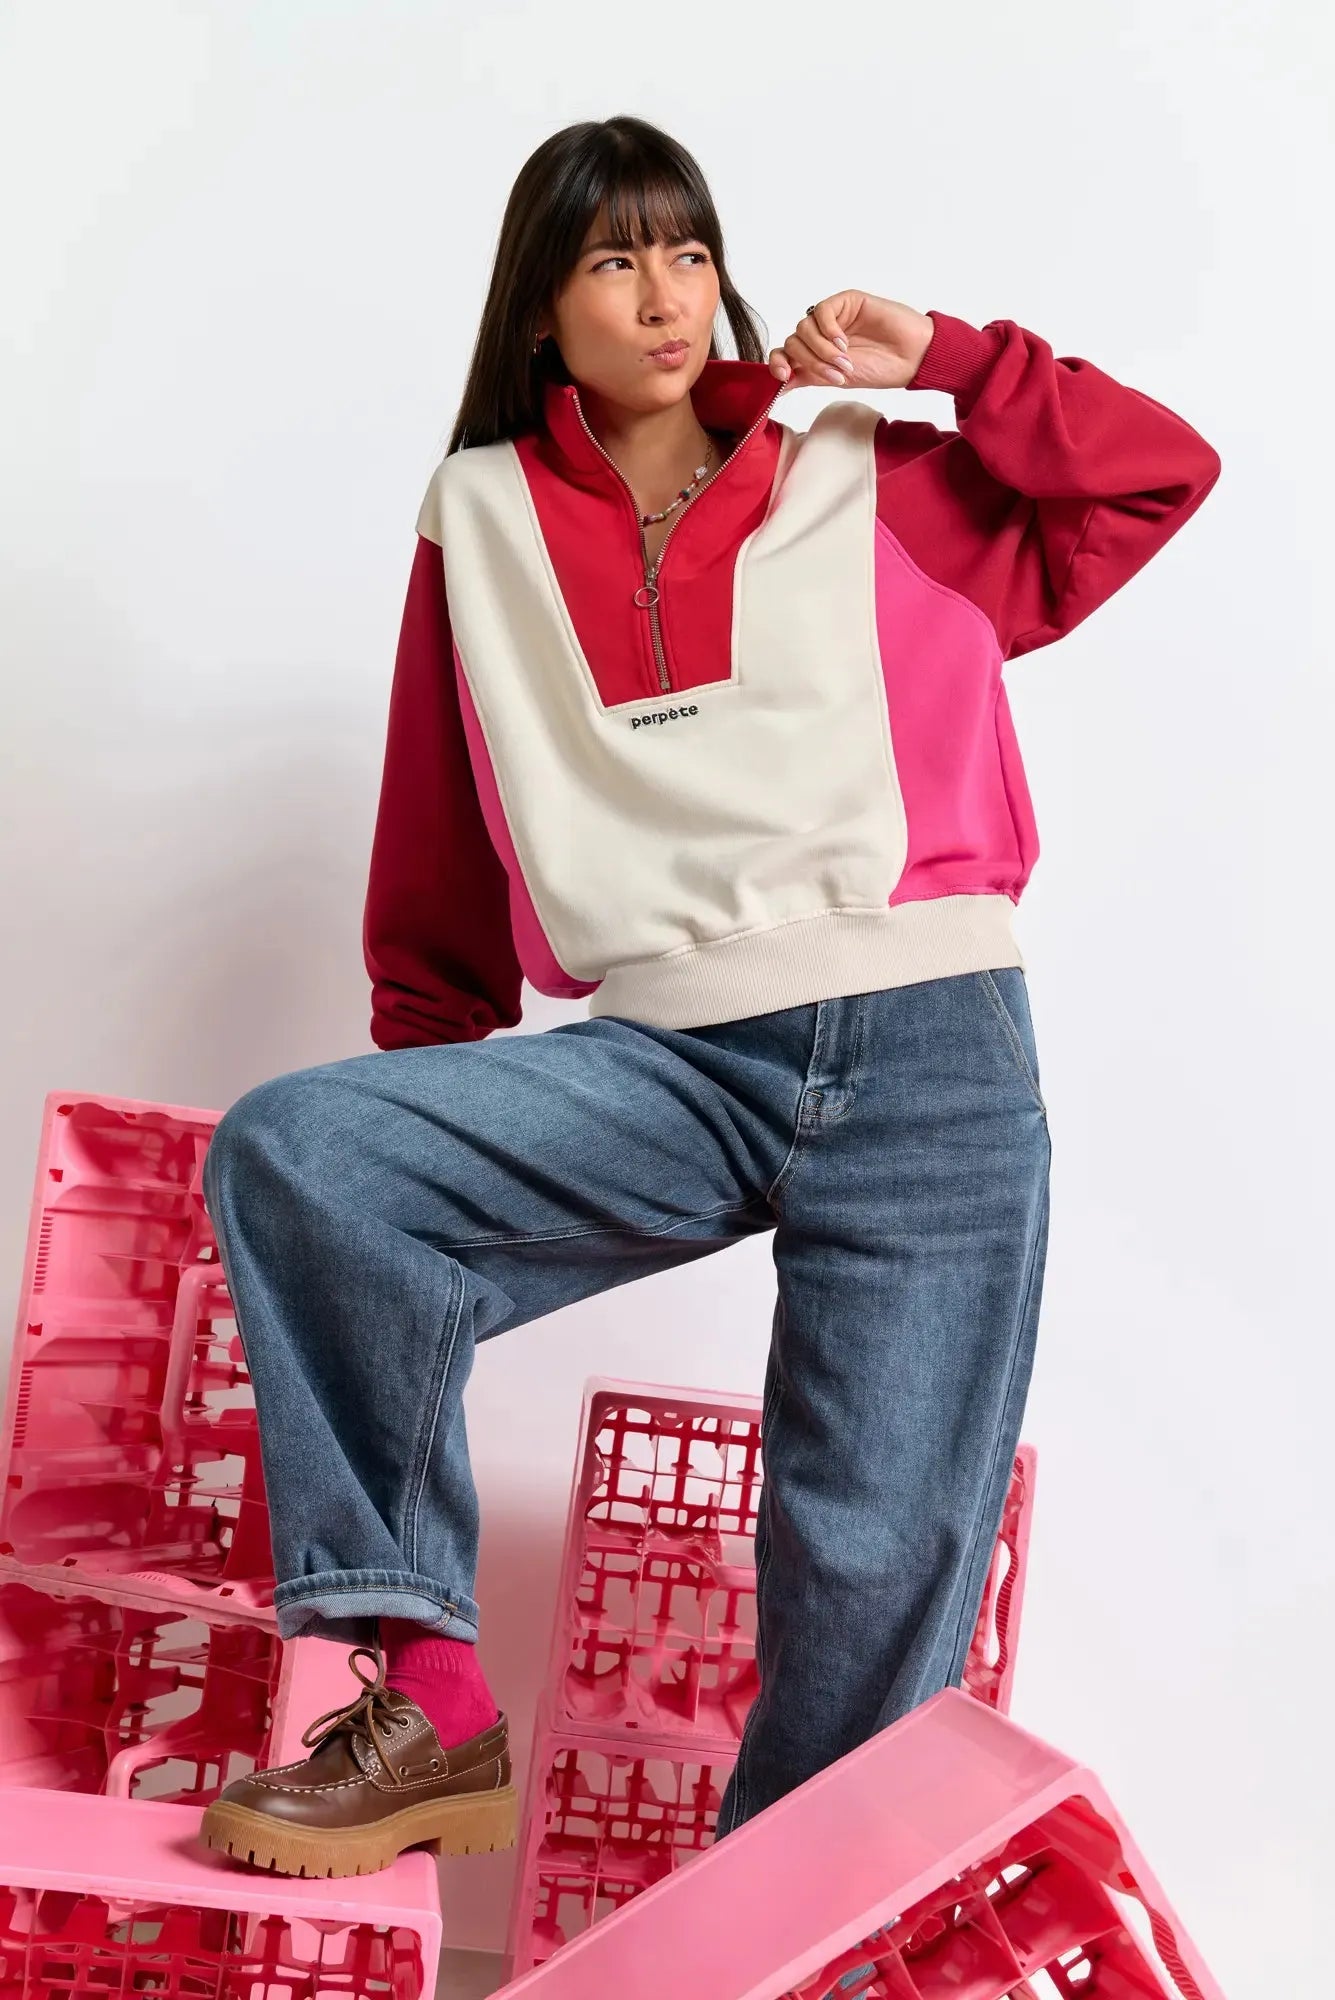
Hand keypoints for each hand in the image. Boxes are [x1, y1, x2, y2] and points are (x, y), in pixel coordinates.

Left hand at [768, 294, 935, 392]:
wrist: (911, 357)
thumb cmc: (881, 369)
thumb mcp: (836, 379)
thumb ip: (808, 377)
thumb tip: (779, 386)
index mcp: (816, 353)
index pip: (784, 352)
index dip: (777, 363)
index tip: (783, 375)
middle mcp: (821, 335)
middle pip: (793, 342)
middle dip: (811, 361)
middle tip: (837, 374)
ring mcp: (832, 318)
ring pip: (804, 328)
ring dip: (821, 349)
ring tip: (845, 361)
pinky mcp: (846, 302)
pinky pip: (822, 311)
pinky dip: (828, 329)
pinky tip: (843, 342)